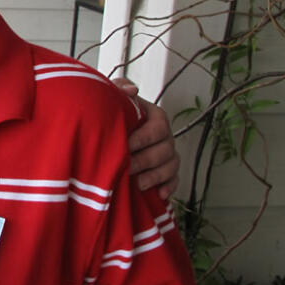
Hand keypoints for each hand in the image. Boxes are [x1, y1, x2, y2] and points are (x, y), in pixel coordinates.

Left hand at [112, 79, 179, 197]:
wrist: (109, 128)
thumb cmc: (112, 112)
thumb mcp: (113, 96)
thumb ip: (119, 88)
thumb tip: (131, 90)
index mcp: (156, 116)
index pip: (158, 127)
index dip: (143, 138)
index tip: (125, 145)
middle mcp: (165, 135)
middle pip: (165, 149)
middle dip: (145, 160)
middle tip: (127, 168)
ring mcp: (167, 153)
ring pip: (171, 165)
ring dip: (155, 176)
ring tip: (138, 184)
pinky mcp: (167, 170)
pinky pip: (175, 179)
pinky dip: (169, 187)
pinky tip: (160, 195)